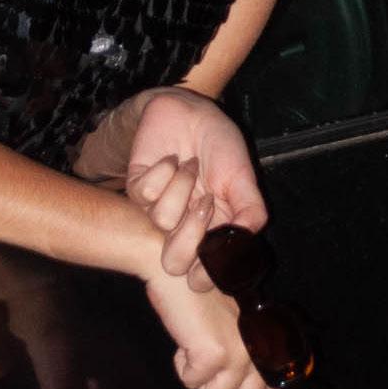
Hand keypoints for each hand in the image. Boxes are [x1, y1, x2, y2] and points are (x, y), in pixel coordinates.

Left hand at [124, 89, 266, 288]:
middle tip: (205, 202)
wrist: (192, 112)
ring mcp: (156, 210)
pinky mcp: (137, 189)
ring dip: (182, 185)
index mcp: (210, 233)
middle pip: (174, 263)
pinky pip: (145, 193)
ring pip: (162, 222)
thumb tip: (241, 249)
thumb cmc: (221, 146)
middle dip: (190, 235)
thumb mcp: (244, 180)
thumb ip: (249, 216)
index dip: (205, 273)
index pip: (201, 276)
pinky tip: (171, 159)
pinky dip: (163, 171)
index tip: (213, 254)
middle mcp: (181, 228)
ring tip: (191, 165)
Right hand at [146, 267, 287, 388]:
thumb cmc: (197, 299)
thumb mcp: (228, 328)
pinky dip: (183, 368)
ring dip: (200, 379)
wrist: (175, 270)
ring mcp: (239, 351)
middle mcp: (259, 346)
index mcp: (265, 339)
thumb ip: (242, 359)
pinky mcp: (216, 354)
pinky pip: (194, 385)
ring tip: (196, 343)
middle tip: (204, 359)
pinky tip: (185, 339)